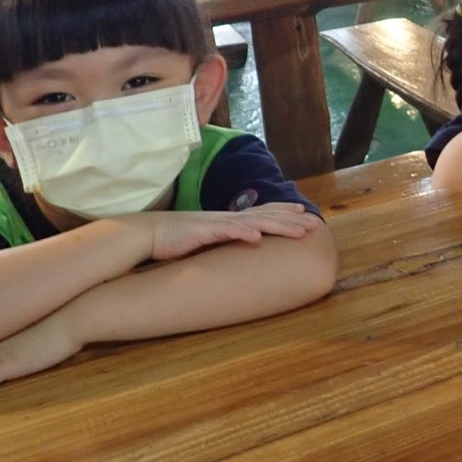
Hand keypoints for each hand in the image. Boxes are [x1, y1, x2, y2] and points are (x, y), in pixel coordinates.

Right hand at [143, 202, 318, 261]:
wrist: (148, 234)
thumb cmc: (176, 239)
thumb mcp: (206, 239)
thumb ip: (223, 242)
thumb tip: (240, 249)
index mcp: (227, 220)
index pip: (261, 213)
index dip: (283, 212)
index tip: (303, 214)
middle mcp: (226, 218)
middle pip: (265, 216)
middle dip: (290, 220)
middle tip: (313, 224)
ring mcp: (216, 223)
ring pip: (253, 222)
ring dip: (277, 226)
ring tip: (297, 231)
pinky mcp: (202, 231)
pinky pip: (225, 231)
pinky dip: (242, 233)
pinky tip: (257, 237)